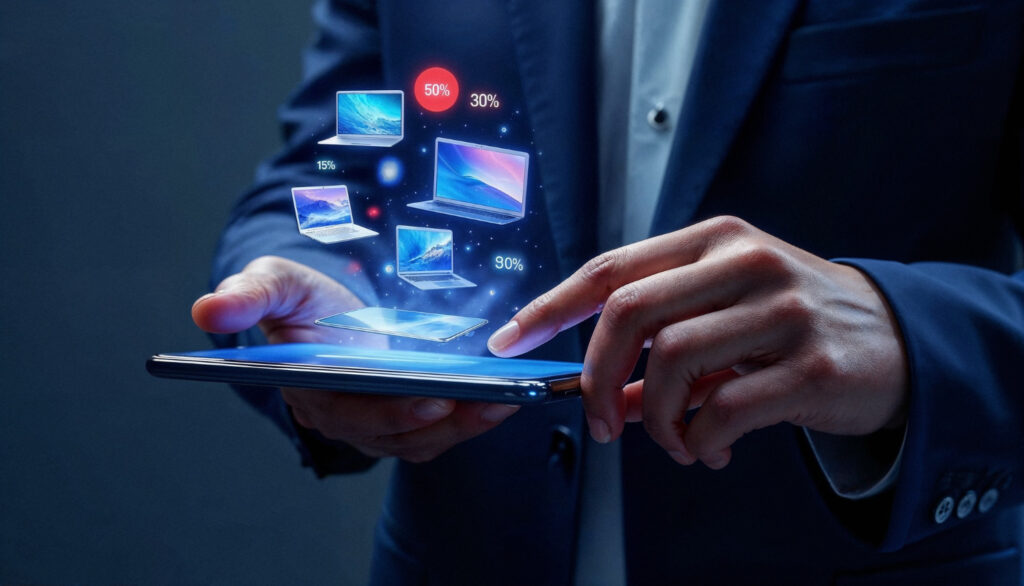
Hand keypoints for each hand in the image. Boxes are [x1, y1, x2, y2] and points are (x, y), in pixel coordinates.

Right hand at [192, 256, 518, 462]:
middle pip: (394, 430)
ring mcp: (373, 424)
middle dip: (443, 419)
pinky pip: (438, 431)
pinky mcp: (402, 421)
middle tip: (487, 400)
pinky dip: (471, 419)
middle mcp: (340, 417)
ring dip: (466, 423)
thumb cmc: (299, 299)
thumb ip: (248, 295)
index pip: (348, 411)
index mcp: (307, 389)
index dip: (390, 410)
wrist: (324, 311)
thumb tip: (207, 309)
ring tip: (509, 400)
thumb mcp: (274, 284)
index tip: (430, 398)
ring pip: (422, 437)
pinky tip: (505, 399)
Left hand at [487, 216, 907, 468]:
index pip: (611, 267)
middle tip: (598, 422)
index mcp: (712, 241)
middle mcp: (744, 262)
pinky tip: (709, 449)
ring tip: (673, 442)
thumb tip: (607, 395)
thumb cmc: (793, 322)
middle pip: (629, 311)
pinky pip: (725, 409)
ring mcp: (782, 308)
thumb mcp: (726, 317)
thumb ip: (663, 345)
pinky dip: (700, 440)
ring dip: (656, 418)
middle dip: (596, 377)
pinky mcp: (812, 362)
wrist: (898, 340)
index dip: (551, 306)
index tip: (510, 340)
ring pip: (673, 361)